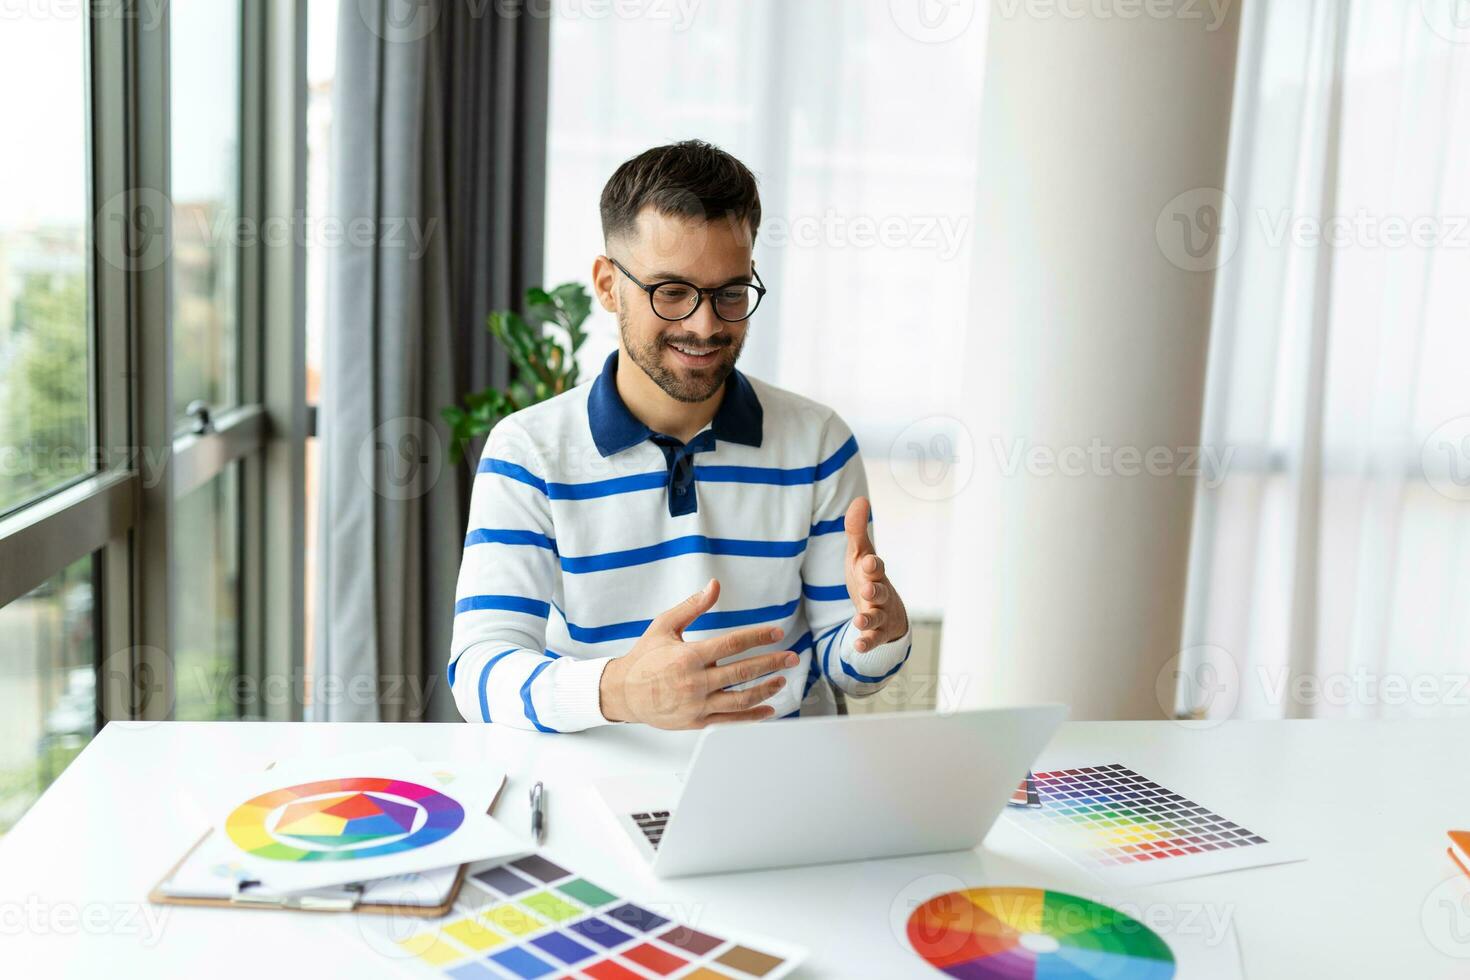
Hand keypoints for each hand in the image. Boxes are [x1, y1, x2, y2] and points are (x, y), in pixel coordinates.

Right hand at [599, 579, 796, 728]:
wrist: (623, 693)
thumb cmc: (644, 657)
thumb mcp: (664, 626)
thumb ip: (692, 606)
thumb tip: (714, 586)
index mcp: (689, 656)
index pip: (732, 644)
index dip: (758, 637)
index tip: (776, 632)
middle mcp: (695, 681)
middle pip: (743, 672)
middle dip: (772, 663)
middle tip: (791, 657)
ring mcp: (697, 704)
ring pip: (740, 699)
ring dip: (766, 689)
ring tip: (782, 680)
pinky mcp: (697, 721)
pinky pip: (730, 720)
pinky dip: (752, 716)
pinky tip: (769, 709)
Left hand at [844, 497, 908, 652]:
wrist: (886, 610)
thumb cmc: (869, 577)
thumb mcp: (860, 555)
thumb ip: (856, 530)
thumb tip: (860, 499)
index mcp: (874, 572)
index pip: (875, 566)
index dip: (872, 564)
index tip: (869, 560)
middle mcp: (880, 593)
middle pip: (879, 591)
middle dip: (874, 590)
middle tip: (867, 588)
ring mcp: (880, 613)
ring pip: (876, 617)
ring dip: (868, 619)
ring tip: (859, 620)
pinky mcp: (877, 632)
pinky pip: (873, 639)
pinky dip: (867, 642)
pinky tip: (858, 647)